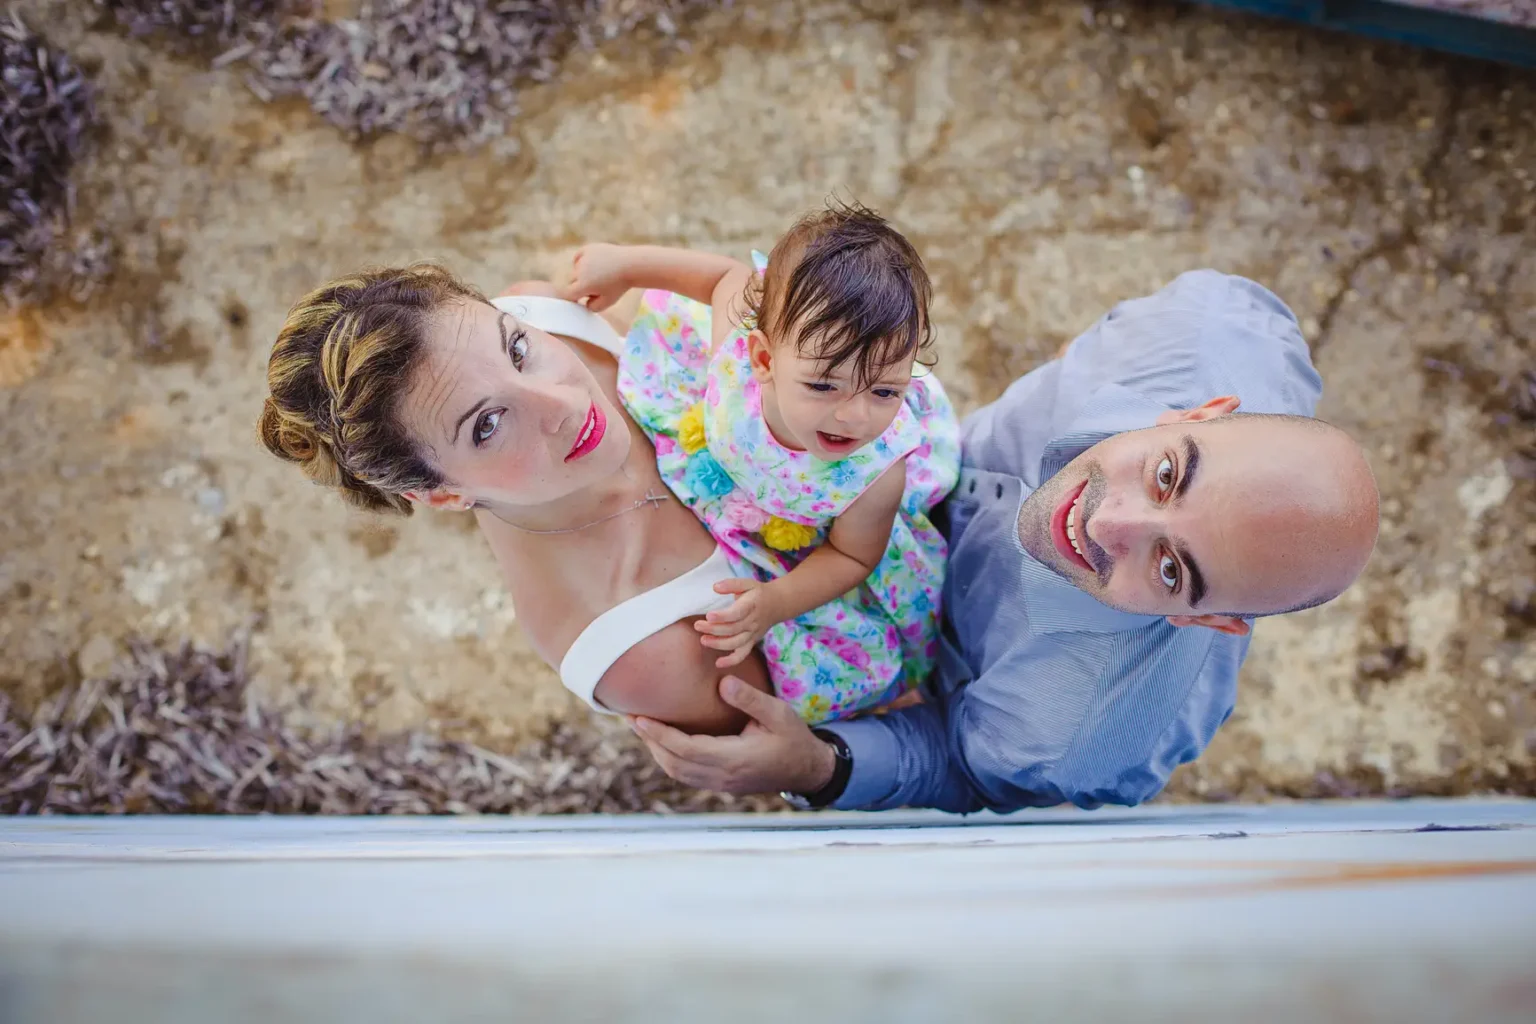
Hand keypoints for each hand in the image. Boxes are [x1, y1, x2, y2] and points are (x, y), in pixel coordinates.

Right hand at [559, 243, 629, 311]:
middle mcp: (580, 271)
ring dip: (581, 273)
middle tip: (593, 288)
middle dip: (578, 285)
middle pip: (571, 281)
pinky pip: (578, 257)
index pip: (567, 294)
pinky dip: (581, 261)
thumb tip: (583, 302)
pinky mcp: (587, 249)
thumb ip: (592, 307)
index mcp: (583, 285)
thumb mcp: (607, 302)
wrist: (632, 265)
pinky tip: (591, 265)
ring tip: (598, 275)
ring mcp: (583, 258)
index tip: (577, 299)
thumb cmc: (620, 286)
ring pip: (575, 269)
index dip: (571, 298)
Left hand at [630, 676, 837, 794]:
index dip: (659, 735)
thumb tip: (722, 682)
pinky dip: (670, 759)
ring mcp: (722, 783)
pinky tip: (664, 742)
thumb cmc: (793, 738)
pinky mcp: (722, 784)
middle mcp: (723, 775)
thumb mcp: (778, 713)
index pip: (685, 749)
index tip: (639, 718)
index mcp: (734, 758)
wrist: (808, 770)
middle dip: (649, 741)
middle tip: (629, 717)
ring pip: (677, 772)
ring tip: (641, 728)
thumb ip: (749, 699)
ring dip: (656, 751)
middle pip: (674, 763)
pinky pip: (687, 775)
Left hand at [695, 578, 776, 667]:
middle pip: (732, 629)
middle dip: (713, 629)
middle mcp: (752, 622)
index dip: (722, 616)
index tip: (708, 616)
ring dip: (718, 644)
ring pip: (736, 643)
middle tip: (697, 626)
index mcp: (751, 605)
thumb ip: (731, 584)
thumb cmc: (758, 593)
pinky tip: (718, 663)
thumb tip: (715, 587)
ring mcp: (753, 634)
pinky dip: (731, 661)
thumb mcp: (747, 583)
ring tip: (703, 640)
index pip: (736, 613)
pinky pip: (743, 654)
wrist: (777, 604)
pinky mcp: (752, 642)